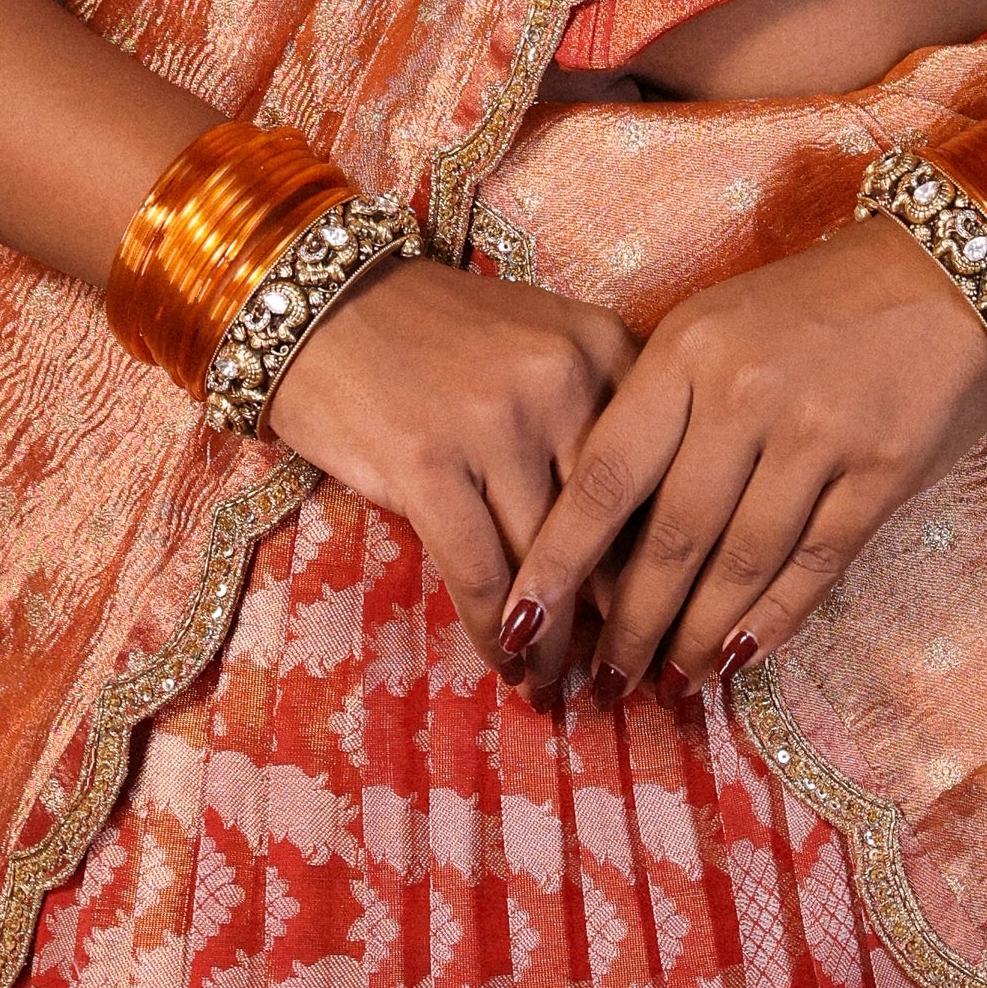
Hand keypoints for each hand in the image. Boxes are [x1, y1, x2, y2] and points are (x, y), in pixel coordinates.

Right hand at [264, 259, 638, 665]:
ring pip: (546, 561)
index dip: (664, 557)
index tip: (665, 613)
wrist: (321, 302)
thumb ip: (597, 417)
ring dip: (552, 642)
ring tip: (555, 685)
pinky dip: (492, 631)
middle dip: (618, 614)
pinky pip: (477, 572)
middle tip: (623, 672)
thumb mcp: (541, 346)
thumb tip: (638, 548)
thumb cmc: (437, 335)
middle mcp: (563, 379)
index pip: (659, 471)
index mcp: (605, 347)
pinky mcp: (427, 461)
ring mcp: (495, 420)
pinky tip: (502, 665)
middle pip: (611, 525)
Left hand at [503, 218, 986, 700]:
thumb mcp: (716, 327)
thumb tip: (602, 531)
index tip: (522, 623)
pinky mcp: (881, 471)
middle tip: (602, 682)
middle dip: (629, 624)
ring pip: (738, 562)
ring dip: (698, 636)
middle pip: (669, 536)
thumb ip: (659, 409)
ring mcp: (816, 434)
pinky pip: (813, 564)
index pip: (604, 476)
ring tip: (669, 683)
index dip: (559, 561)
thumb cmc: (812, 307)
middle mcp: (743, 393)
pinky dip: (771, 621)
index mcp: (685, 351)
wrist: (949, 271)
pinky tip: (738, 658)